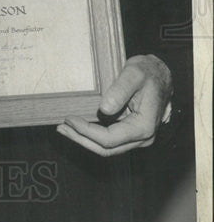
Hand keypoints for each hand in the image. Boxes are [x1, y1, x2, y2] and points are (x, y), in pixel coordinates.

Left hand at [56, 54, 172, 156]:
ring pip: (106, 148)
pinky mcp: (130, 133)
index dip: (86, 131)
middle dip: (81, 139)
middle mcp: (142, 138)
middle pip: (106, 149)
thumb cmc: (148, 72)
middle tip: (61, 127)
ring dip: (84, 139)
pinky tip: (77, 126)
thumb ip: (120, 90)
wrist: (160, 74)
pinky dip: (92, 135)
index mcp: (143, 127)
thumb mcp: (134, 74)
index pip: (109, 139)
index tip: (69, 119)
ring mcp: (136, 138)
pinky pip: (109, 140)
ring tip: (64, 128)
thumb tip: (104, 110)